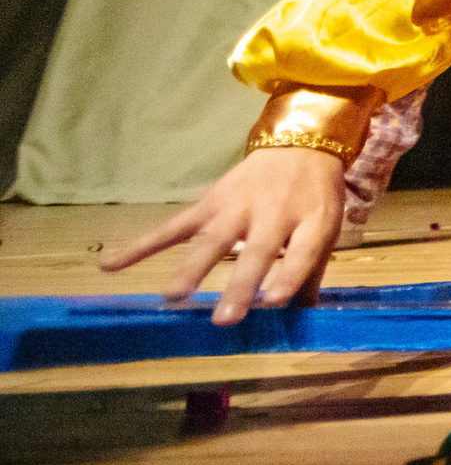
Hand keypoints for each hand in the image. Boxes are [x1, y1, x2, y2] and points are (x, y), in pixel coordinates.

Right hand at [99, 147, 344, 325]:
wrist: (299, 146)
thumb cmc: (313, 197)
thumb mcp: (326, 229)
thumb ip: (311, 272)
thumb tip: (303, 318)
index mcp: (309, 222)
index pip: (302, 252)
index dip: (290, 276)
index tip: (275, 302)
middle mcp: (272, 214)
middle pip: (256, 251)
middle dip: (240, 285)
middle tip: (224, 318)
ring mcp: (237, 208)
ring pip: (212, 240)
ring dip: (192, 268)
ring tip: (173, 297)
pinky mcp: (208, 204)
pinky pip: (173, 226)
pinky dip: (142, 244)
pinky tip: (111, 263)